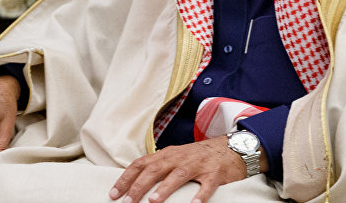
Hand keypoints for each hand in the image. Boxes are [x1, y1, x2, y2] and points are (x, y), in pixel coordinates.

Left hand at [108, 136, 257, 202]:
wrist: (231, 147)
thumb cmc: (198, 157)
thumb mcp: (175, 158)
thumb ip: (158, 167)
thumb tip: (134, 183)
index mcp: (166, 155)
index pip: (141, 164)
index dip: (126, 178)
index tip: (113, 194)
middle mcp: (179, 158)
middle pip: (155, 170)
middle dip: (139, 186)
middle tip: (127, 202)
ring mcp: (198, 164)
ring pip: (178, 175)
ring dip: (165, 188)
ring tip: (153, 201)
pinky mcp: (215, 173)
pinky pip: (207, 185)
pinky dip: (200, 195)